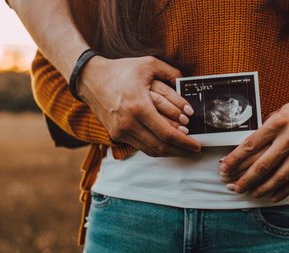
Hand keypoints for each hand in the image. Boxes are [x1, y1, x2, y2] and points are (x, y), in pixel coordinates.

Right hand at [78, 55, 200, 156]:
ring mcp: (121, 131)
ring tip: (183, 149)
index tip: (197, 145)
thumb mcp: (148, 64)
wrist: (90, 79)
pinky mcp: (117, 134)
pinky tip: (166, 144)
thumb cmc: (120, 70)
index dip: (185, 142)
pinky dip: (156, 147)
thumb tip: (187, 81)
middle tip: (194, 149)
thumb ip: (171, 72)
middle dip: (181, 150)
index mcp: (139, 107)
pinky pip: (141, 146)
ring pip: (151, 150)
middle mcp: (129, 123)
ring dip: (169, 151)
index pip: (167, 133)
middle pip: (160, 146)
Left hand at [219, 90, 288, 201]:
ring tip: (249, 193)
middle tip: (232, 187)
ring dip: (261, 188)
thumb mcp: (283, 110)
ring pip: (278, 176)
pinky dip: (282, 191)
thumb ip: (267, 128)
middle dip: (244, 178)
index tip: (224, 168)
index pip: (251, 144)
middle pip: (262, 164)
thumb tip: (247, 147)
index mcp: (279, 121)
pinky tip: (271, 196)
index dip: (234, 159)